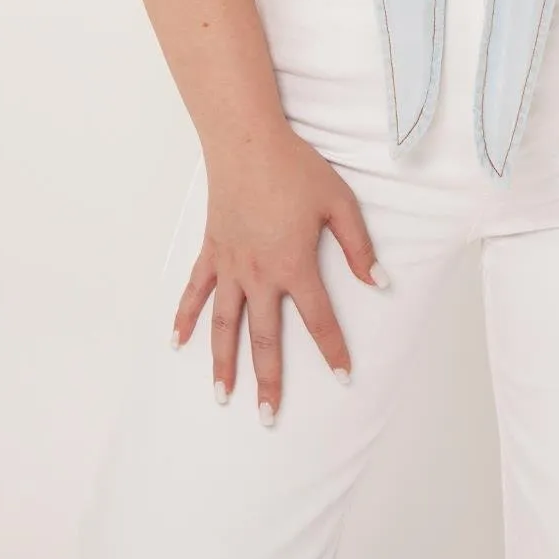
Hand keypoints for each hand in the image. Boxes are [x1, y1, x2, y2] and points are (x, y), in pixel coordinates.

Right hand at [169, 121, 389, 424]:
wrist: (247, 141)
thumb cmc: (296, 168)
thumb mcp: (339, 203)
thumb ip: (358, 246)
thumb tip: (379, 283)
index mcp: (294, 264)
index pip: (319, 319)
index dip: (333, 350)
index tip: (344, 378)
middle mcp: (259, 274)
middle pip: (264, 337)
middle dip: (269, 380)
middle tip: (269, 417)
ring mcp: (230, 264)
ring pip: (224, 324)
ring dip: (222, 362)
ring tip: (223, 396)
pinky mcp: (211, 250)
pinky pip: (196, 290)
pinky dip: (185, 317)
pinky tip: (178, 342)